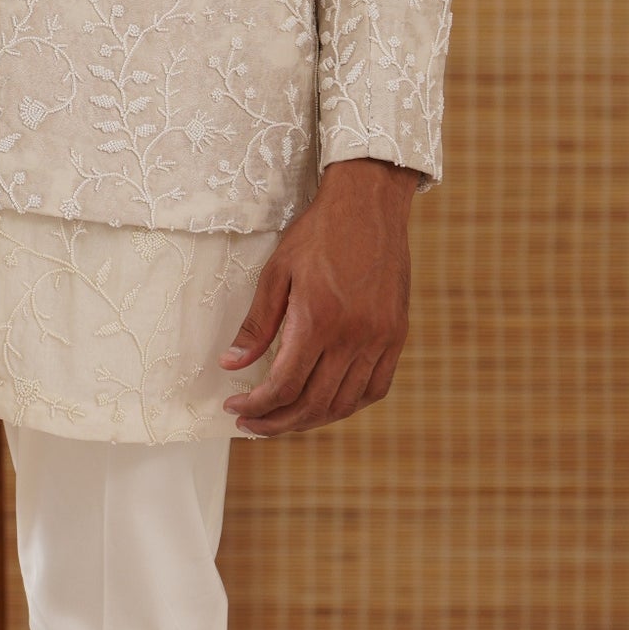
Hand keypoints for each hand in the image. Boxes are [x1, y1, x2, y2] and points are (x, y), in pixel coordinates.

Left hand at [221, 157, 416, 436]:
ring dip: (311, 420)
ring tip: (282, 419)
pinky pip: (375, 388)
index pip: (284, 385)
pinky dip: (349, 404)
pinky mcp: (396, 335)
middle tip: (251, 424)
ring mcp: (381, 338)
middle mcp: (354, 336)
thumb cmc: (318, 234)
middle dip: (277, 422)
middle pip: (313, 403)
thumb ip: (256, 325)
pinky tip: (326, 404)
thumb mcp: (276, 272)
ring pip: (345, 403)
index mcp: (319, 320)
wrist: (369, 205)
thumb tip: (232, 365)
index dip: (256, 406)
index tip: (234, 409)